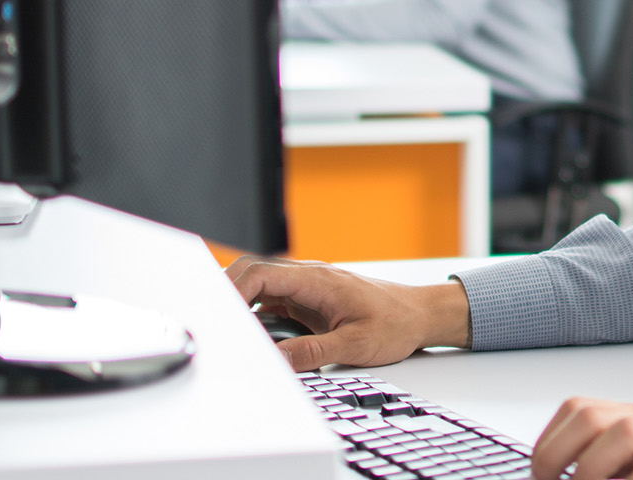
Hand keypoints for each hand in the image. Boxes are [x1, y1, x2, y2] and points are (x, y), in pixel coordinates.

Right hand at [225, 254, 470, 370]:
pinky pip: (272, 300)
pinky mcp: (308, 300)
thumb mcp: (356, 345)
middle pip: (254, 272)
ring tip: (226, 329)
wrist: (420, 314)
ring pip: (260, 285)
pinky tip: (249, 333)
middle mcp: (309, 278)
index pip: (262, 273)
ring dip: (240, 302)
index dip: (233, 291)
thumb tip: (276, 360)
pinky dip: (254, 312)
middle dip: (226, 292)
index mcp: (319, 280)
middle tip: (212, 322)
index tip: (219, 315)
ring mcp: (307, 287)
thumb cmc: (396, 323)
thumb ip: (313, 352)